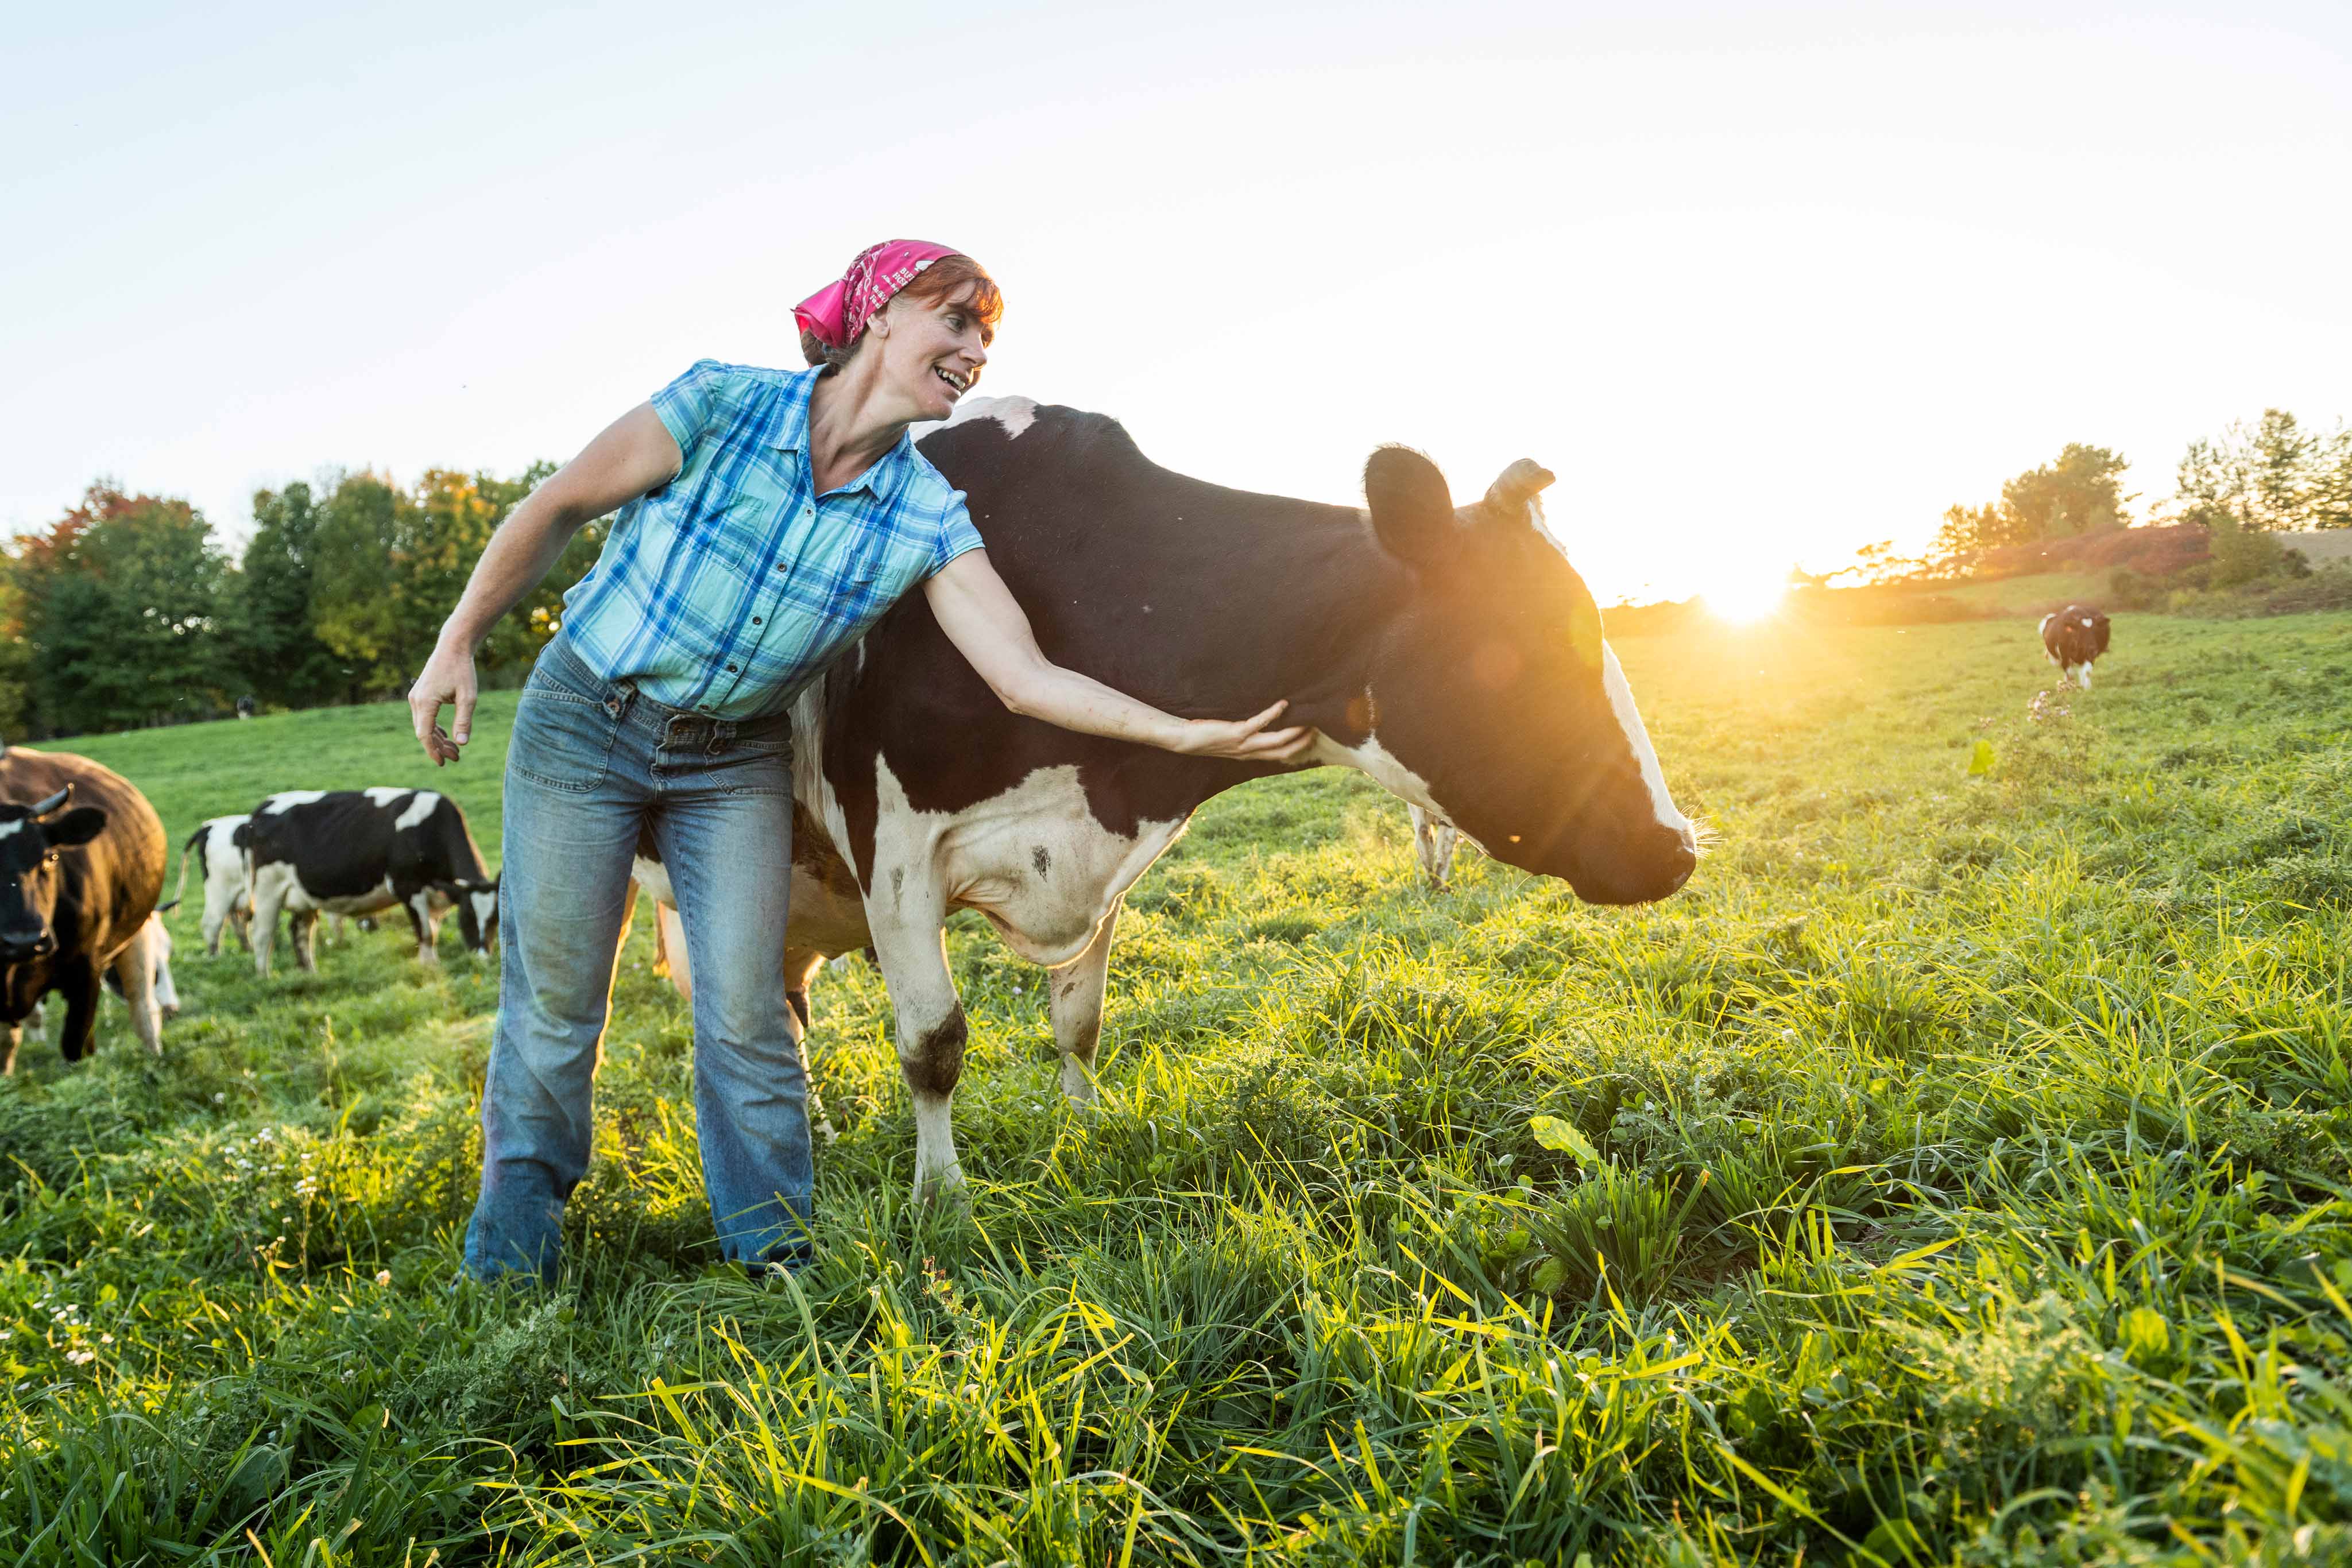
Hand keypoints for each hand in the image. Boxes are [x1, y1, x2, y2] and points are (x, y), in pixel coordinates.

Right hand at [409, 640, 477, 765]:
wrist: (453, 647)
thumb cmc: (462, 670)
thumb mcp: (468, 697)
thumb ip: (464, 720)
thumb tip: (461, 743)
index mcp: (425, 702)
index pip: (424, 734)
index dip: (433, 751)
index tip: (443, 763)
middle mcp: (416, 700)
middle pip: (423, 732)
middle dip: (438, 747)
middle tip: (456, 758)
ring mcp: (416, 697)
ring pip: (423, 726)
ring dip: (437, 738)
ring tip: (455, 750)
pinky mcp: (420, 694)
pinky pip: (424, 717)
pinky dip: (434, 728)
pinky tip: (447, 736)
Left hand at [1175, 700, 1316, 762]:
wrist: (1183, 740)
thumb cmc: (1204, 736)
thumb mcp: (1227, 738)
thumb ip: (1243, 734)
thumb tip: (1255, 724)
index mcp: (1248, 754)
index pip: (1279, 755)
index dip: (1297, 748)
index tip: (1311, 737)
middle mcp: (1248, 752)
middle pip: (1283, 750)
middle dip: (1302, 741)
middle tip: (1318, 728)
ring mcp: (1243, 744)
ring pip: (1276, 741)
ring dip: (1294, 731)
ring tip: (1308, 720)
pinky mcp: (1235, 733)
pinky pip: (1259, 723)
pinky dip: (1273, 713)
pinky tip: (1283, 704)